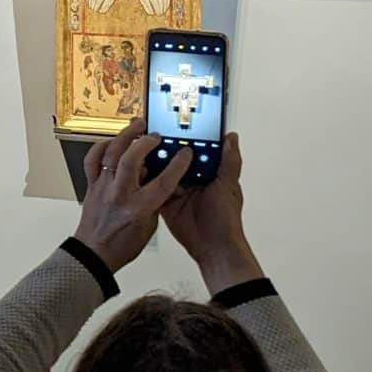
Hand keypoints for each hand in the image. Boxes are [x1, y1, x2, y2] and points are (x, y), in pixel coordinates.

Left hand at [74, 117, 190, 274]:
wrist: (94, 253)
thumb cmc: (122, 244)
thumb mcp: (150, 225)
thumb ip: (158, 201)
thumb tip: (166, 181)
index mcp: (139, 208)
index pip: (163, 182)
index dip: (177, 165)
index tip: (185, 153)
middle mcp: (120, 194)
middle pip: (132, 159)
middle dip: (146, 142)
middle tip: (156, 135)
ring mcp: (103, 187)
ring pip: (111, 154)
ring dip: (124, 136)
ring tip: (136, 125)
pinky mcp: (91, 184)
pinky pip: (92, 159)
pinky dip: (101, 147)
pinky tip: (112, 141)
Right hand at [159, 132, 262, 292]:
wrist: (213, 247)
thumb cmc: (226, 219)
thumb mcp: (229, 186)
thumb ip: (229, 162)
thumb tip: (231, 137)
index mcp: (209, 173)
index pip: (197, 150)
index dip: (189, 138)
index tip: (179, 123)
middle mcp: (192, 180)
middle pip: (177, 158)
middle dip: (168, 148)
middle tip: (155, 133)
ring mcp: (177, 191)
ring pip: (164, 171)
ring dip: (156, 162)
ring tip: (144, 147)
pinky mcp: (164, 202)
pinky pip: (154, 188)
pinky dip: (147, 180)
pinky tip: (140, 168)